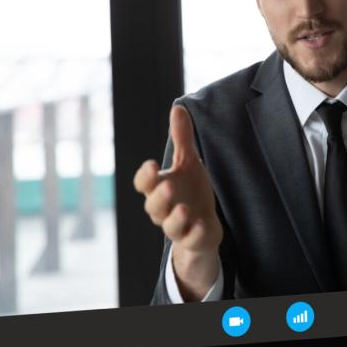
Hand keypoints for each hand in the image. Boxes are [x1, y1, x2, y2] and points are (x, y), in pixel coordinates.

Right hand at [132, 104, 222, 299]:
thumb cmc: (190, 190)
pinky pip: (190, 239)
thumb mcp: (188, 162)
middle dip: (159, 196)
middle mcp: (165, 209)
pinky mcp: (193, 238)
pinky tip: (201, 224)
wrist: (203, 224)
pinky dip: (194, 233)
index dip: (145, 176)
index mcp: (160, 188)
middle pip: (153, 205)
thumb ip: (181, 138)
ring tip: (184, 208)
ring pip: (169, 226)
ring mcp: (178, 226)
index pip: (144, 184)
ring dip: (176, 218)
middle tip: (168, 185)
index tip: (152, 164)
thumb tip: (177, 107)